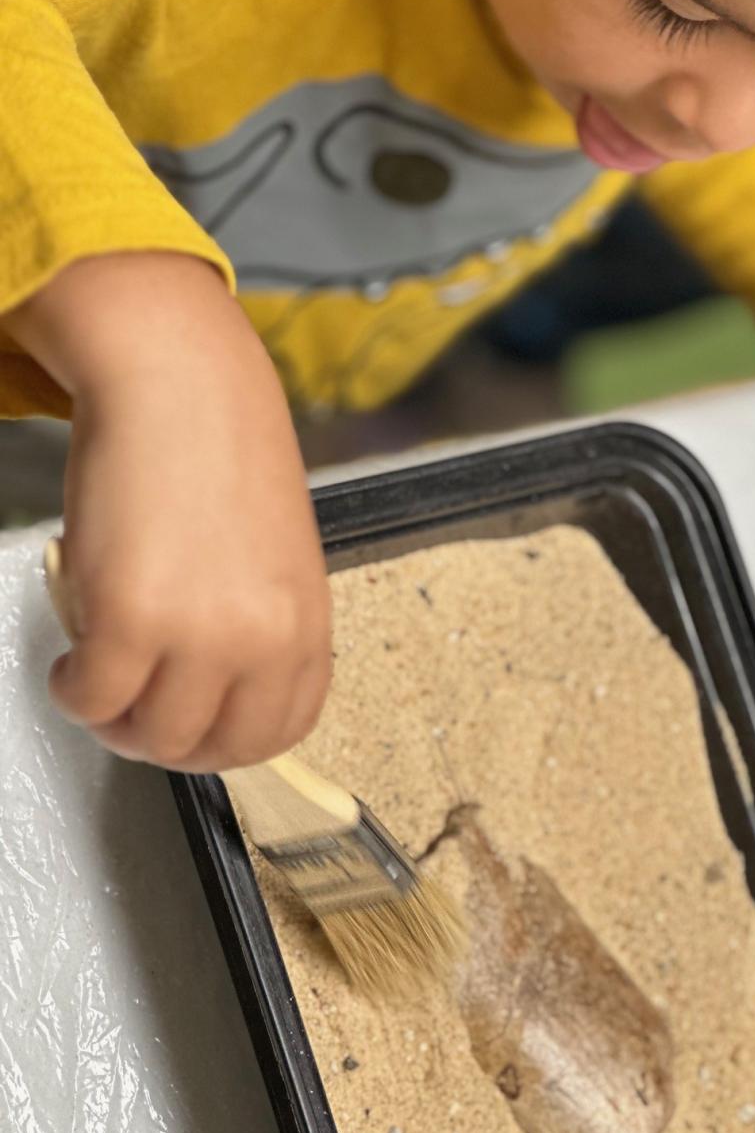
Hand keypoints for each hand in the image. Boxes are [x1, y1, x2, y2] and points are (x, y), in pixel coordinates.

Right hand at [10, 252, 330, 770]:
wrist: (178, 384)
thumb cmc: (220, 453)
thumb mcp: (273, 559)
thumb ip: (260, 628)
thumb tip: (220, 687)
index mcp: (306, 625)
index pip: (278, 732)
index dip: (224, 743)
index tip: (190, 727)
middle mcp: (263, 639)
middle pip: (211, 748)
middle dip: (162, 740)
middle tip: (130, 706)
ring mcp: (200, 633)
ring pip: (150, 736)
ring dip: (112, 719)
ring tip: (98, 677)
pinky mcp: (132, 617)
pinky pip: (92, 696)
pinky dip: (72, 690)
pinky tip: (71, 659)